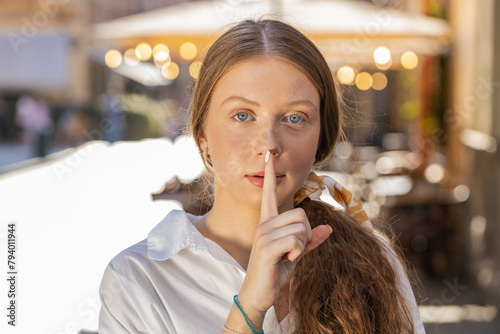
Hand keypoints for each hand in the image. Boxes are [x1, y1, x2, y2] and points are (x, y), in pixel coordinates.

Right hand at [238, 151, 332, 315]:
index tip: (269, 155)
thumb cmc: (275, 272)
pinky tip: (287, 260)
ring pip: (301, 226)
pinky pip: (296, 240)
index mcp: (268, 222)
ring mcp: (264, 234)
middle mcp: (264, 224)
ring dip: (302, 245)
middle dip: (306, 234)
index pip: (269, 193)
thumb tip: (329, 228)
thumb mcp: (296, 254)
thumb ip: (310, 240)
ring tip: (289, 256)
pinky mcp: (267, 247)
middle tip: (295, 250)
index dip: (270, 174)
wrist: (259, 295)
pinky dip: (299, 252)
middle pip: (300, 213)